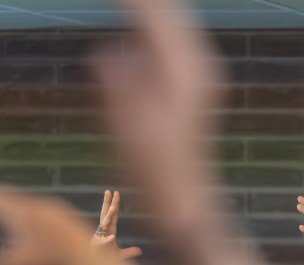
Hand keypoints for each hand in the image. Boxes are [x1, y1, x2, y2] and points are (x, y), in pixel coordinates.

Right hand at [0, 186, 97, 264]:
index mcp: (21, 212)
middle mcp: (41, 206)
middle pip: (13, 200)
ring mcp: (61, 214)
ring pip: (33, 208)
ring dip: (19, 211)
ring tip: (10, 215)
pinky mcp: (75, 225)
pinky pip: (49, 217)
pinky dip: (37, 221)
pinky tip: (40, 232)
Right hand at [93, 0, 225, 235]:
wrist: (185, 206)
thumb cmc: (155, 173)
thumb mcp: (128, 128)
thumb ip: (117, 85)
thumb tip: (104, 53)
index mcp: (187, 70)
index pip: (158, 13)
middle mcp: (199, 66)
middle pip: (171, 13)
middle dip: (144, 2)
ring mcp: (198, 78)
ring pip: (172, 27)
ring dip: (149, 13)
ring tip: (128, 4)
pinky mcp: (190, 90)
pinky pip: (169, 46)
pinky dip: (152, 32)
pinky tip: (134, 32)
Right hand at [94, 190, 141, 261]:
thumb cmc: (105, 261)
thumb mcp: (120, 256)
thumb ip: (129, 252)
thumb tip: (140, 251)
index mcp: (109, 231)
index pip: (113, 216)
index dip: (115, 205)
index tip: (115, 193)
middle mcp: (104, 233)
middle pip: (106, 215)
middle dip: (108, 203)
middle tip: (109, 191)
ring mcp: (99, 238)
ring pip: (104, 225)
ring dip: (109, 217)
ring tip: (113, 208)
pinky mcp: (97, 248)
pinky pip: (103, 243)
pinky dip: (107, 240)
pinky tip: (112, 237)